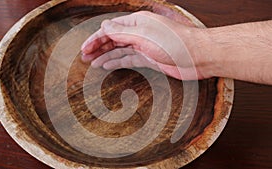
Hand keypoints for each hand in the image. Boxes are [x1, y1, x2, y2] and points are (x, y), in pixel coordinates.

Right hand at [81, 11, 210, 79]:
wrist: (197, 56)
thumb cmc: (175, 43)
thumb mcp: (144, 35)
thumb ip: (122, 32)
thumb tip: (104, 26)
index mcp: (137, 23)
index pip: (110, 29)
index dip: (95, 38)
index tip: (84, 49)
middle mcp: (139, 33)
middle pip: (113, 39)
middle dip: (98, 47)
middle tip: (84, 57)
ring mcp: (143, 46)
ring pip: (119, 50)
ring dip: (105, 55)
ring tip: (92, 63)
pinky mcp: (149, 58)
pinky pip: (129, 59)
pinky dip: (117, 62)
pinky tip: (107, 66)